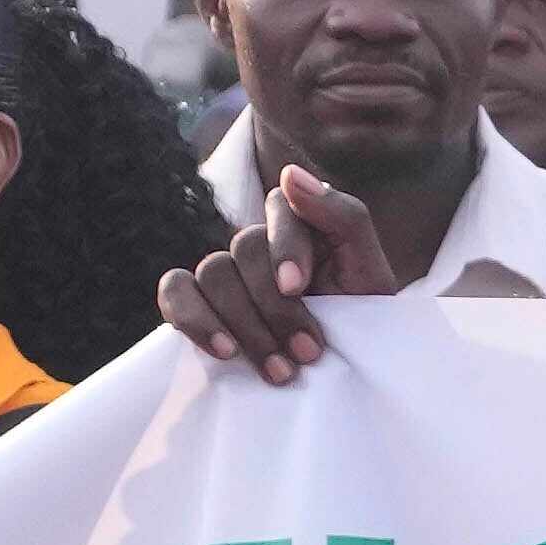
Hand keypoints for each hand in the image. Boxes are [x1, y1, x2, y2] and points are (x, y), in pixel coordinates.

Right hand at [156, 171, 399, 386]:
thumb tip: (290, 173)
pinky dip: (193, 318)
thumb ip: (344, 217)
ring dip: (245, 325)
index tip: (296, 287)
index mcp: (300, 224)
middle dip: (276, 306)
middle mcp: (259, 243)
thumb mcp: (370, 271)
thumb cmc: (363, 318)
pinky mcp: (198, 302)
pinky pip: (174, 291)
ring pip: (213, 273)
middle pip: (244, 248)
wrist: (347, 372)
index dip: (284, 246)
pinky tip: (225, 351)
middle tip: (307, 352)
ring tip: (280, 371)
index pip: (279, 207)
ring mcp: (226, 273)